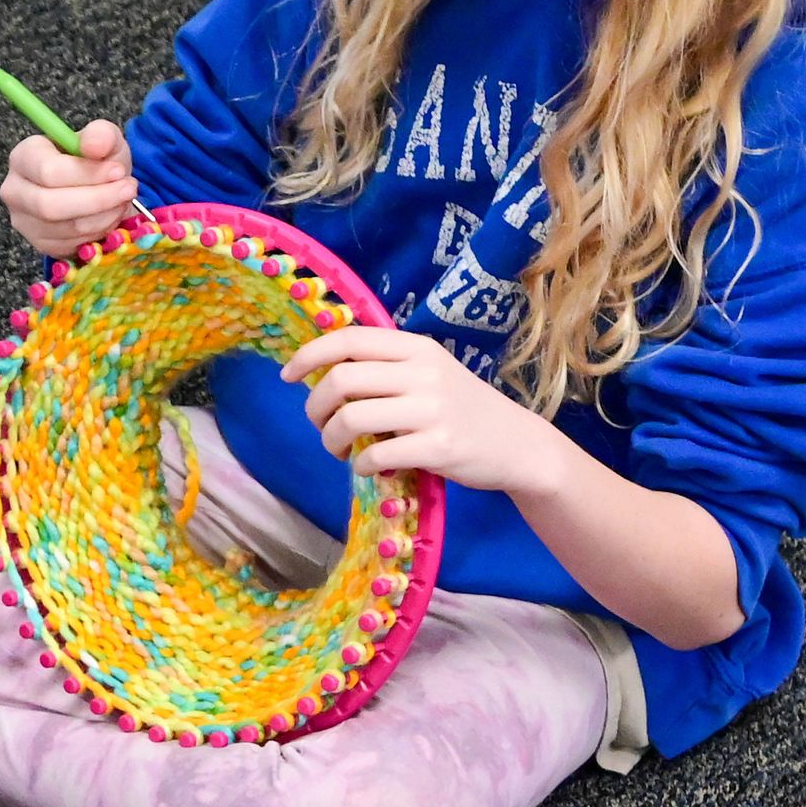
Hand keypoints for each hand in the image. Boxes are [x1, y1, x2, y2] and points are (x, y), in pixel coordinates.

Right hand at [0, 119, 138, 256]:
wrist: (94, 186)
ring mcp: (24, 221)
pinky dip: (99, 232)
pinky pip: (72, 244)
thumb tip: (93, 145)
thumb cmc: (94, 159)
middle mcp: (15, 190)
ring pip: (67, 227)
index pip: (48, 171)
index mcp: (24, 156)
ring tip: (122, 200)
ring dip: (104, 216)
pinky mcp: (39, 243)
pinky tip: (109, 216)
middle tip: (128, 190)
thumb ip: (101, 135)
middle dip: (98, 199)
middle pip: (51, 205)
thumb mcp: (103, 139)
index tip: (119, 171)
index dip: (87, 174)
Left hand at [283, 321, 558, 496]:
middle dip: (316, 408)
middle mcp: (424, 372)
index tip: (288, 376)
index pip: (349, 339)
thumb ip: (387, 369)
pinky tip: (370, 467)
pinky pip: (376, 455)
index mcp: (417, 348)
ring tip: (342, 451)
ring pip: (351, 418)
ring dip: (332, 440)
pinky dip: (361, 465)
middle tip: (322, 426)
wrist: (517, 445)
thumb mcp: (431, 374)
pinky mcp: (438, 447)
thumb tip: (325, 375)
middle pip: (341, 380)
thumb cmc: (463, 410)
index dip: (309, 355)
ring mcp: (432, 410)